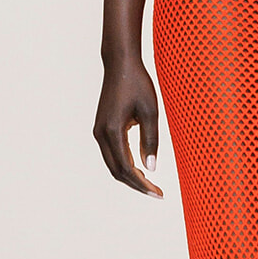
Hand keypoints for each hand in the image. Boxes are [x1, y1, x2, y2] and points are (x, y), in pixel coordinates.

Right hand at [94, 57, 163, 196]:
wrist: (120, 64)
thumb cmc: (138, 84)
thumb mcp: (151, 111)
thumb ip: (151, 140)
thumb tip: (152, 169)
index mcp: (112, 131)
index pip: (126, 168)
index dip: (142, 184)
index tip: (159, 194)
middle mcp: (101, 134)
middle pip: (117, 171)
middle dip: (137, 185)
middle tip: (157, 193)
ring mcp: (99, 131)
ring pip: (113, 164)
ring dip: (130, 177)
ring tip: (150, 184)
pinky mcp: (101, 128)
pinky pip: (112, 154)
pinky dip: (125, 165)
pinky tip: (141, 168)